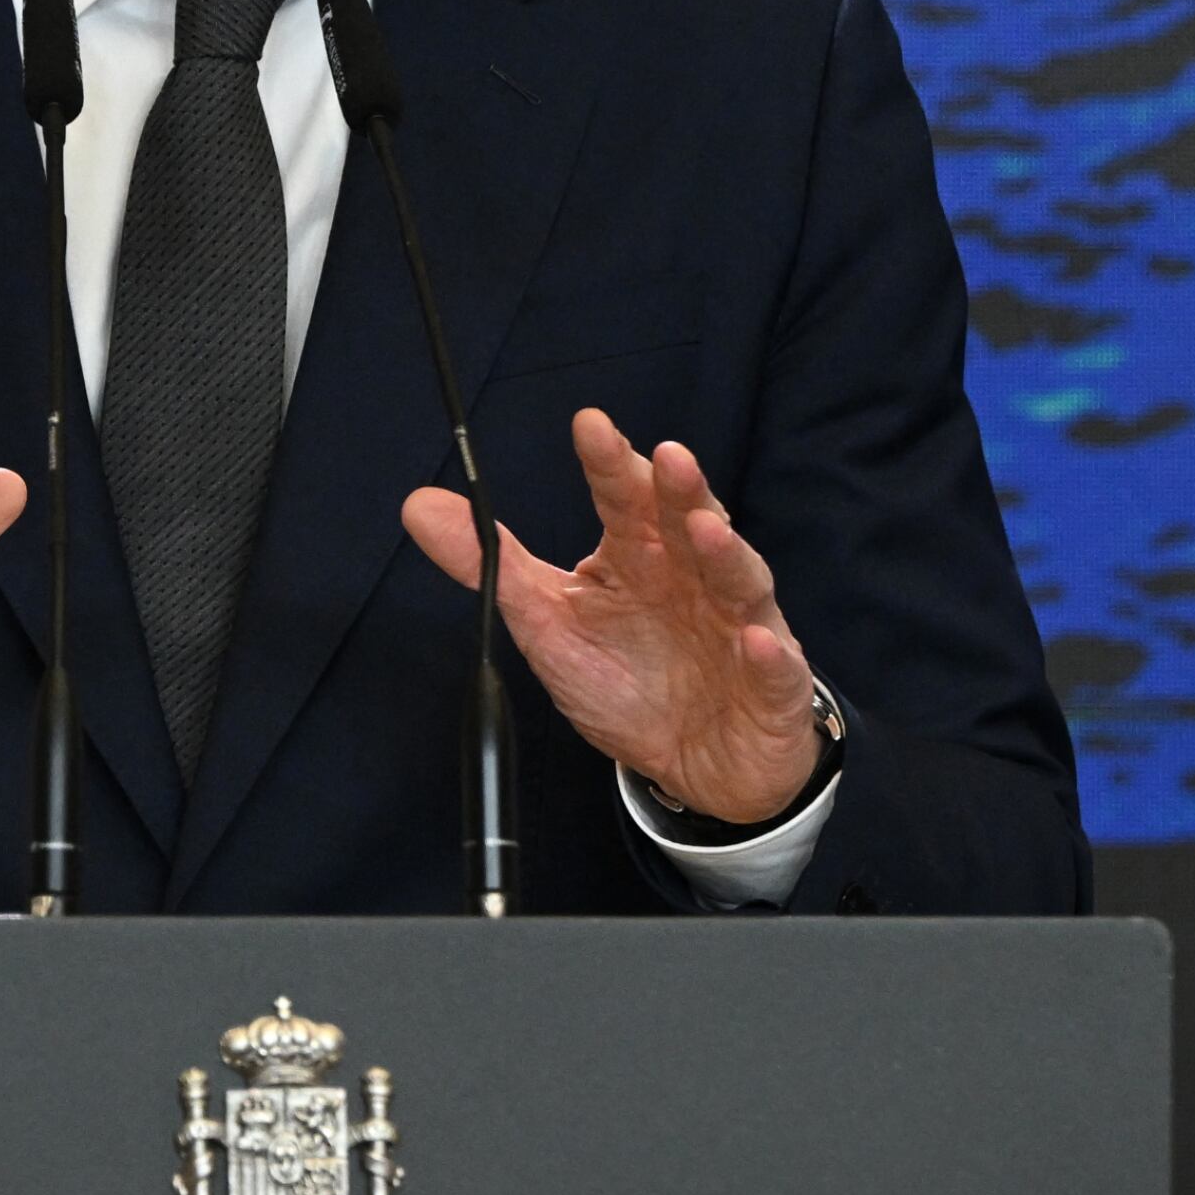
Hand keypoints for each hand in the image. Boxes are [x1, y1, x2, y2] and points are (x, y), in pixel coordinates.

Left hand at [400, 407, 819, 824]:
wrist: (699, 769)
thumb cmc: (630, 683)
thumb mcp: (548, 624)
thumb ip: (492, 565)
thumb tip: (420, 506)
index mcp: (641, 558)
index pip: (626, 499)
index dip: (609, 463)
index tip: (588, 425)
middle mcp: (694, 578)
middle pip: (690, 522)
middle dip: (681, 489)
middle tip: (666, 457)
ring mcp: (739, 626)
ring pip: (739, 580)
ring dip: (726, 554)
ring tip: (706, 529)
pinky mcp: (770, 684)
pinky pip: (774, 667)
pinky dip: (767, 654)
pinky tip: (756, 641)